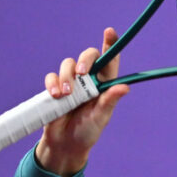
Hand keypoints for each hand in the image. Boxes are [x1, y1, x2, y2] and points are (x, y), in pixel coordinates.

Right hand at [34, 27, 130, 174]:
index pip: (110, 60)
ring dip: (66, 76)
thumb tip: (124, 88)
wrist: (65, 144)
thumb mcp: (101, 117)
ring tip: (66, 94)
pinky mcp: (55, 88)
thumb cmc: (87, 131)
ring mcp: (71, 83)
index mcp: (104, 84)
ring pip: (68, 64)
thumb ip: (109, 101)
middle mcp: (89, 80)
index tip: (109, 32)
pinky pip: (52, 77)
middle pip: (88, 57)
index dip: (110, 44)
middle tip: (82, 73)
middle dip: (85, 59)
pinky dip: (52, 83)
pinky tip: (55, 95)